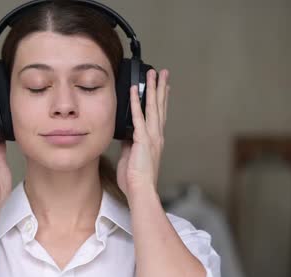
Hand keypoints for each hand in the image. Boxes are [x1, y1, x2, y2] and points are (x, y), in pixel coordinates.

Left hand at [116, 69, 169, 199]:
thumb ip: (131, 144)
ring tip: (153, 73)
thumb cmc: (135, 179)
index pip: (158, 115)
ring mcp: (151, 136)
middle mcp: (156, 135)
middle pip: (159, 106)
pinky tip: (134, 89)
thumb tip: (126, 136)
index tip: (163, 87)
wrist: (141, 190)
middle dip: (161, 88)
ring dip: (153, 88)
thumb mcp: (132, 157)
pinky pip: (138, 116)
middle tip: (163, 72)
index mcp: (155, 140)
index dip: (161, 100)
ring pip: (152, 107)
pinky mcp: (142, 139)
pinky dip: (136, 102)